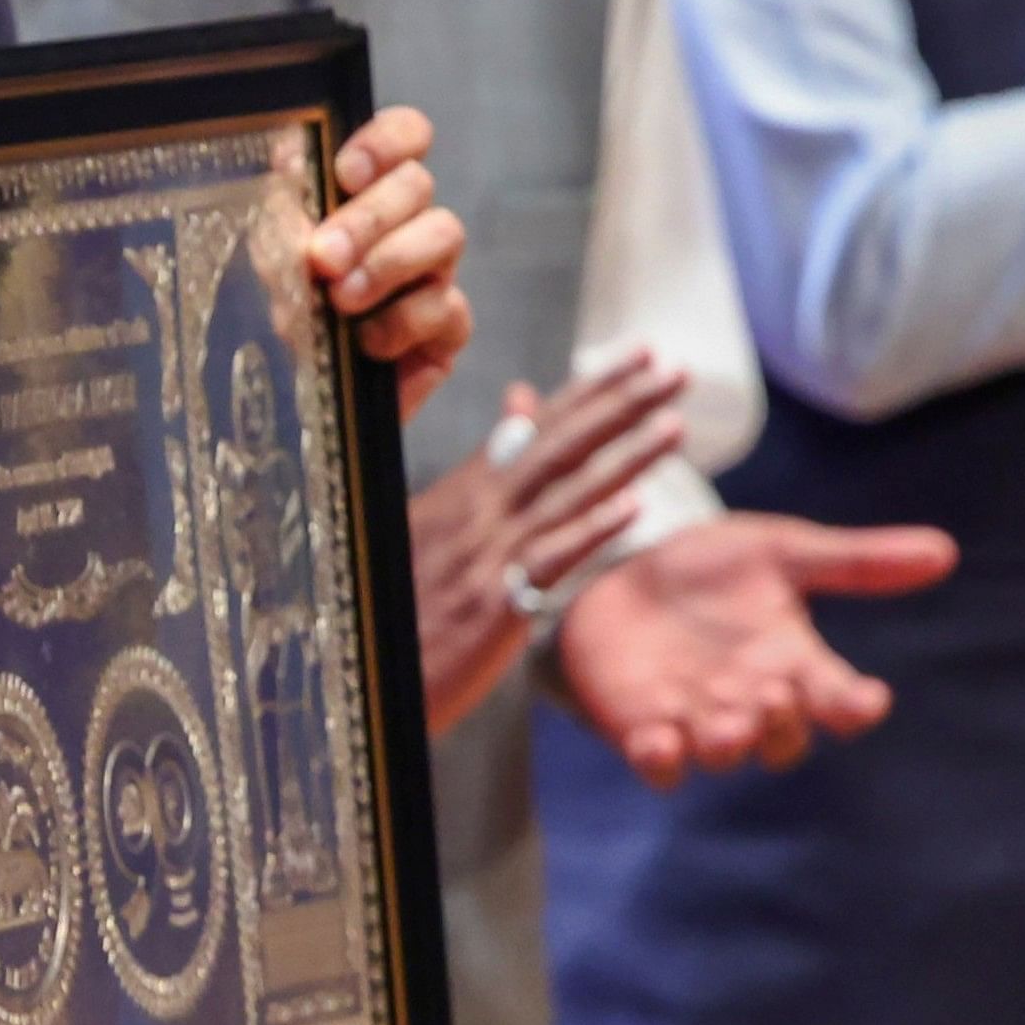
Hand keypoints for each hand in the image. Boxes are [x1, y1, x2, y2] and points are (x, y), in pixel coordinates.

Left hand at [308, 105, 468, 418]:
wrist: (290, 401)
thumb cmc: (280, 313)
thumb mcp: (269, 258)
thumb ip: (282, 209)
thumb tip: (291, 160)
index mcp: (368, 189)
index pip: (406, 135)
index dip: (386, 142)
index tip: (345, 172)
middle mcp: (409, 222)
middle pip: (418, 184)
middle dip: (368, 218)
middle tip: (323, 257)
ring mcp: (435, 273)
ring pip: (445, 234)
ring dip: (389, 262)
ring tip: (342, 297)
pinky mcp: (447, 330)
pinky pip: (448, 308)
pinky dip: (403, 321)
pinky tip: (365, 342)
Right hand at [408, 353, 689, 734]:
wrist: (347, 671)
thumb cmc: (392, 606)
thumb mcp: (433, 522)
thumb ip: (486, 463)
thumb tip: (523, 399)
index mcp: (464, 490)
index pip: (540, 425)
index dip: (595, 387)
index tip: (645, 353)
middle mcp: (476, 512)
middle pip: (559, 445)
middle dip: (621, 404)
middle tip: (676, 370)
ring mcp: (483, 556)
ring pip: (564, 495)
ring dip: (622, 458)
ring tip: (674, 426)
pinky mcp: (489, 606)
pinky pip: (547, 561)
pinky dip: (589, 532)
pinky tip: (633, 509)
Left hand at [554, 510, 955, 787]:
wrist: (622, 569)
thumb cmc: (712, 568)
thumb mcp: (781, 551)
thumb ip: (853, 561)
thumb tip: (945, 551)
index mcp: (794, 665)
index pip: (839, 698)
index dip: (855, 705)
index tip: (870, 699)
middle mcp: (752, 702)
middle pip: (782, 736)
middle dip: (782, 722)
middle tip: (777, 693)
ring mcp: (696, 721)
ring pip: (723, 753)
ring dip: (727, 743)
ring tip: (727, 726)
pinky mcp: (642, 728)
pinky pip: (657, 762)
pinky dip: (659, 758)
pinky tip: (656, 742)